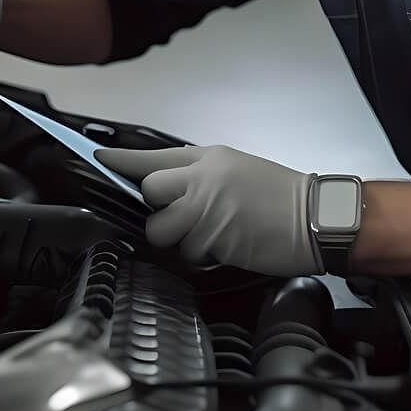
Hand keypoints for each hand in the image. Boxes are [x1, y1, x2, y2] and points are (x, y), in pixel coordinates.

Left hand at [94, 145, 321, 276]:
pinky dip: (202, 255)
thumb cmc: (281, 197)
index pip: (153, 156)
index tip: (96, 158)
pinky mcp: (213, 238)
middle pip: (150, 191)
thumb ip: (201, 175)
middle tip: (180, 217)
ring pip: (162, 229)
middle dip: (157, 209)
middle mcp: (202, 178)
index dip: (121, 160)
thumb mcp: (238, 169)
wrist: (315, 218)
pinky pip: (188, 252)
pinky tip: (227, 244)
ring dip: (179, 238)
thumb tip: (168, 188)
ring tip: (211, 234)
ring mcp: (206, 208)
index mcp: (209, 158)